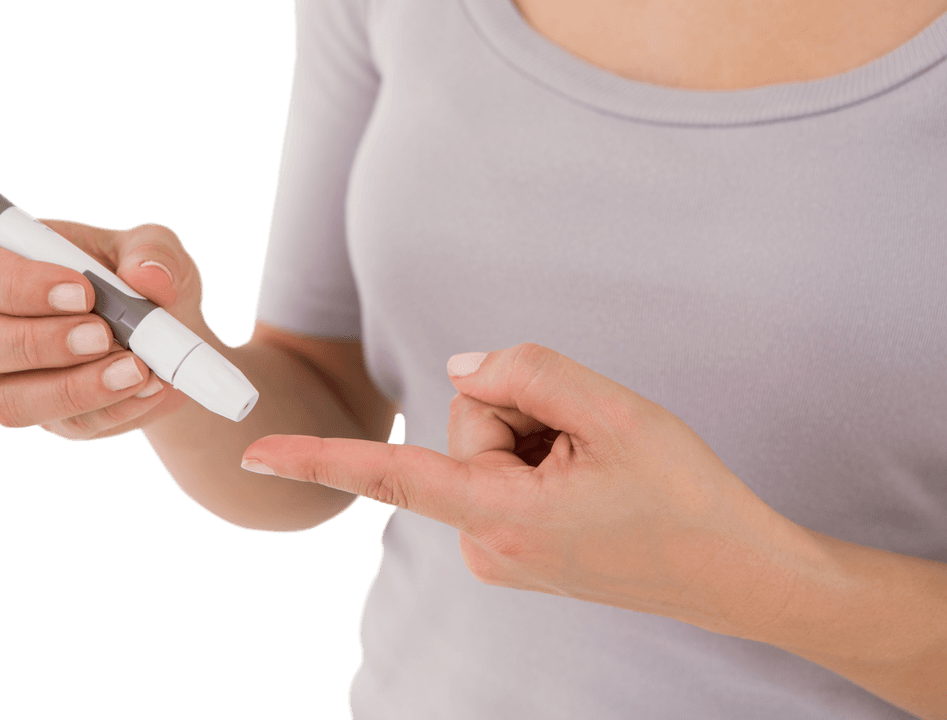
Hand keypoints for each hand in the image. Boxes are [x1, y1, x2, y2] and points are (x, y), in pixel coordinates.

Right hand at [0, 219, 207, 440]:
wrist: (174, 338)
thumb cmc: (146, 281)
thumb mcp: (157, 250)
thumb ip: (153, 252)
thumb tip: (148, 276)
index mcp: (2, 263)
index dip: (19, 285)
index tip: (84, 291)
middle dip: (38, 342)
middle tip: (104, 334)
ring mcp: (11, 378)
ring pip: (7, 401)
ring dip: (74, 388)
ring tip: (138, 369)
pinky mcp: (49, 416)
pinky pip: (66, 425)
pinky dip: (114, 408)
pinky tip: (150, 386)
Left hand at [241, 343, 800, 635]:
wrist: (735, 570)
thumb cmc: (683, 495)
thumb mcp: (614, 411)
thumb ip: (525, 371)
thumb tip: (462, 370)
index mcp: (501, 517)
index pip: (392, 476)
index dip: (319, 460)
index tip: (252, 459)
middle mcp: (485, 545)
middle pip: (467, 423)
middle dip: (524, 411)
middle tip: (593, 443)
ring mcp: (496, 553)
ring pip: (486, 445)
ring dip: (541, 436)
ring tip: (599, 467)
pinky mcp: (509, 548)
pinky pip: (502, 471)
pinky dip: (542, 459)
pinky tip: (590, 481)